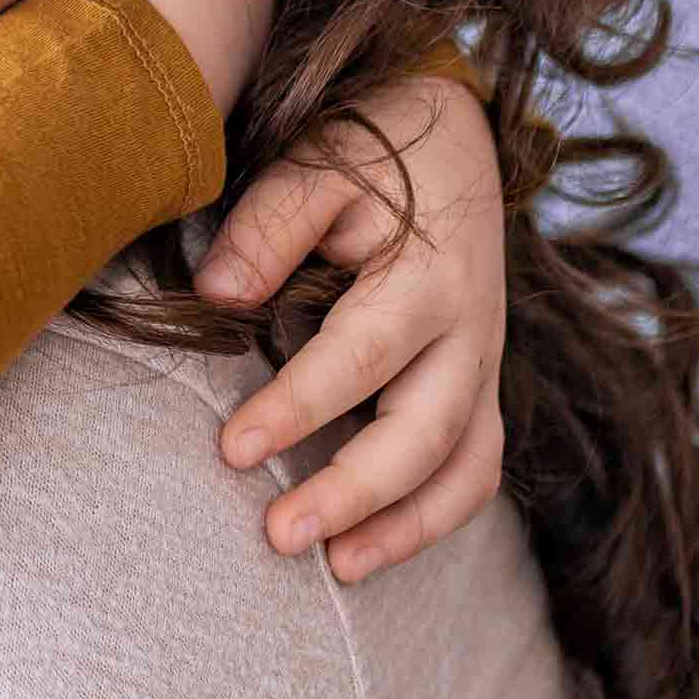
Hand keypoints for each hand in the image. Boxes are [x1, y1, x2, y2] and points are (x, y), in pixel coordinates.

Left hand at [196, 74, 506, 583]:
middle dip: (353, 492)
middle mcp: (468, 330)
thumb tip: (218, 295)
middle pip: (424, 433)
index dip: (298, 408)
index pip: (361, 357)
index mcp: (427, 274)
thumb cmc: (372, 142)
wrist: (454, 129)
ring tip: (336, 569)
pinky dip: (430, 517)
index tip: (233, 450)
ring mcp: (480, 364)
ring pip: (465, 467)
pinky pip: (471, 467)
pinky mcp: (476, 385)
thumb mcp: (318, 160)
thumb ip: (269, 223)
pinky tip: (367, 549)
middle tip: (278, 536)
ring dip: (406, 528)